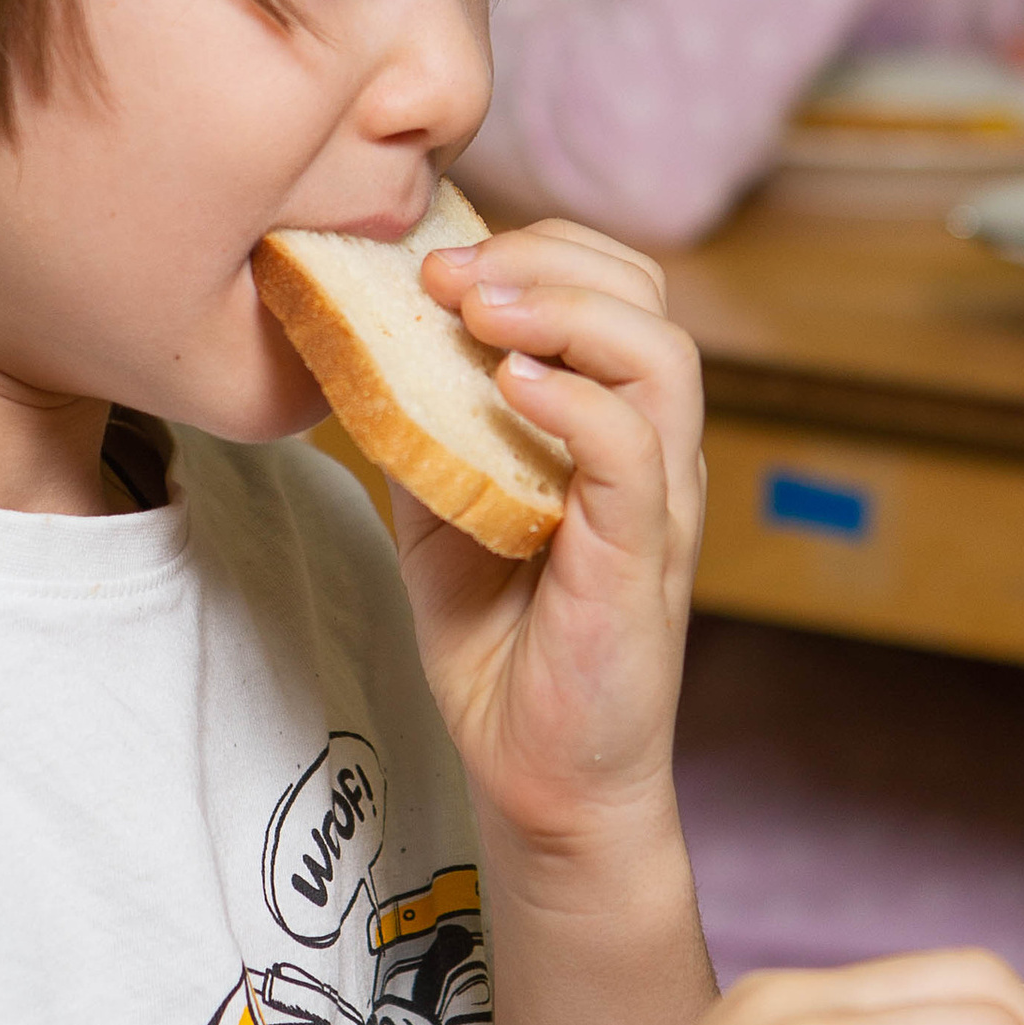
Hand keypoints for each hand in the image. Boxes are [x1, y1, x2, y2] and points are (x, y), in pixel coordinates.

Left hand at [408, 219, 701, 855]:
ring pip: (660, 356)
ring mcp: (657, 501)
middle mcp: (649, 447)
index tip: (437, 259)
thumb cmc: (497, 642)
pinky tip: (509, 389)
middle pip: (645, 295)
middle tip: (447, 274)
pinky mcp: (643, 558)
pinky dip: (576, 403)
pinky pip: (636, 452)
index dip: (535, 249)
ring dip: (565, 311)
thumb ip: (423, 422)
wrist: (537, 775)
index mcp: (607, 421)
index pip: (611, 285)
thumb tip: (363, 339)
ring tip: (480, 311)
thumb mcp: (440, 504)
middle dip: (544, 258)